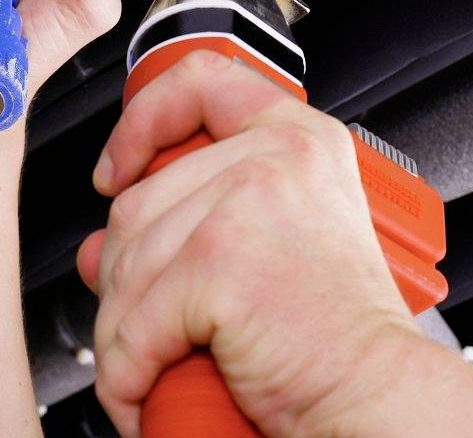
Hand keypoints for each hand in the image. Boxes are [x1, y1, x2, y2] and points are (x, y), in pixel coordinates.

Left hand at [75, 51, 425, 436]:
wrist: (375, 393)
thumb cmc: (340, 335)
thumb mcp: (279, 246)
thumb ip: (199, 222)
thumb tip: (98, 248)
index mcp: (300, 138)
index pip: (199, 80)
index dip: (141, 121)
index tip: (117, 170)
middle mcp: (278, 155)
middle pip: (138, 198)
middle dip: (121, 274)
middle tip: (143, 320)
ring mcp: (247, 202)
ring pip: (124, 262)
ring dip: (119, 332)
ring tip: (145, 366)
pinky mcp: (220, 262)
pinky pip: (134, 321)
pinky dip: (125, 371)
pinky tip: (143, 390)